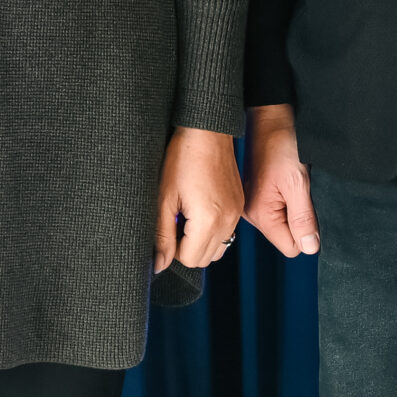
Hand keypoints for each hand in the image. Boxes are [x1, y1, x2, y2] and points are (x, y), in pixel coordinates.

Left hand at [155, 126, 242, 271]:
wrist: (206, 130)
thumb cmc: (182, 159)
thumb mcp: (164, 197)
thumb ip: (161, 235)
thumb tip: (158, 266)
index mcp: (209, 221)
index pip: (189, 260)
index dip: (172, 248)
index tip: (167, 226)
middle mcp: (227, 221)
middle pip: (203, 259)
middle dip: (185, 248)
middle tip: (174, 220)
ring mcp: (236, 214)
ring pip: (217, 249)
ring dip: (200, 242)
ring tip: (186, 216)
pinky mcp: (238, 206)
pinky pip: (226, 233)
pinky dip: (211, 231)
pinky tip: (198, 208)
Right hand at [243, 104, 320, 257]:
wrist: (271, 118)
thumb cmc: (281, 144)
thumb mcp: (298, 183)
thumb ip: (303, 219)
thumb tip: (310, 248)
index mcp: (259, 214)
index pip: (290, 247)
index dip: (306, 231)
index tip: (306, 207)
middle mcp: (252, 213)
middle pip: (286, 237)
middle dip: (300, 220)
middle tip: (299, 192)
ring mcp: (254, 204)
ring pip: (285, 223)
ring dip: (295, 208)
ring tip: (293, 183)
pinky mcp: (259, 195)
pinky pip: (280, 210)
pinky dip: (289, 199)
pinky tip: (288, 181)